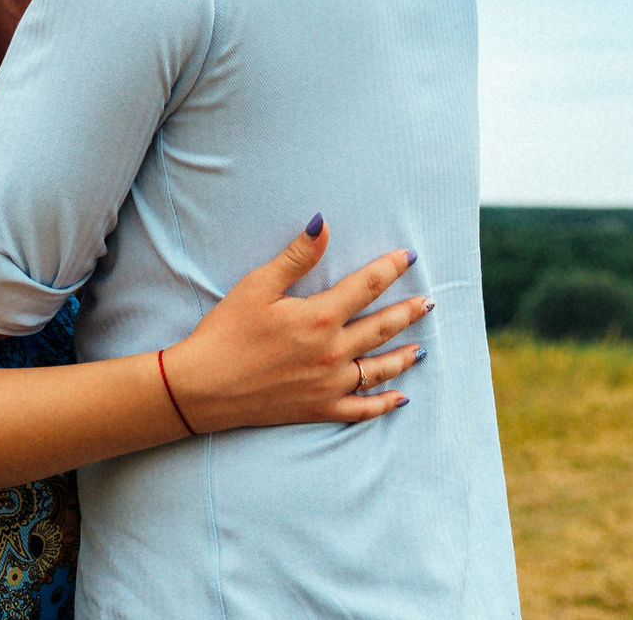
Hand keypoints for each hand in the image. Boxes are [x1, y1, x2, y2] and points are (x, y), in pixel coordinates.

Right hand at [159, 219, 429, 431]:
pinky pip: (362, 409)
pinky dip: (384, 404)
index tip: (408, 257)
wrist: (204, 386)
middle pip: (382, 327)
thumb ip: (296, 257)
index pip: (365, 286)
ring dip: (404, 356)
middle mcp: (333, 352)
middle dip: (408, 312)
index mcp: (319, 317)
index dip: (389, 269)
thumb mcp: (257, 286)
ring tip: (422, 346)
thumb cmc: (226, 331)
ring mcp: (329, 384)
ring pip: (379, 368)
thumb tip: (323, 224)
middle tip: (428, 302)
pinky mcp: (319, 408)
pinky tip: (400, 398)